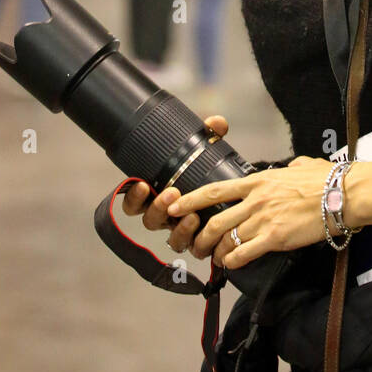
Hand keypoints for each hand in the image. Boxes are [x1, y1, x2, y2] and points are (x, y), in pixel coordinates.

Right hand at [119, 113, 231, 254]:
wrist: (238, 198)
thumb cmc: (213, 175)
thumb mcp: (209, 154)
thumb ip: (210, 137)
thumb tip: (216, 123)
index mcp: (160, 196)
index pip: (135, 202)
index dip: (133, 197)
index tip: (141, 184)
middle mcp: (168, 217)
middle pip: (150, 221)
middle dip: (158, 208)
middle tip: (172, 194)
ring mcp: (183, 232)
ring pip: (170, 238)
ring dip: (178, 228)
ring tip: (192, 215)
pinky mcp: (200, 243)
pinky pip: (191, 248)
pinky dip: (195, 238)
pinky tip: (202, 225)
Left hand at [168, 149, 336, 270]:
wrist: (344, 193)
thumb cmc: (328, 179)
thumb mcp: (302, 165)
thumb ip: (289, 168)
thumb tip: (291, 167)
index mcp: (259, 181)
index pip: (215, 190)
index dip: (191, 199)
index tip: (175, 206)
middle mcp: (256, 199)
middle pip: (214, 219)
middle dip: (198, 235)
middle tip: (194, 244)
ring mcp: (264, 218)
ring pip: (226, 238)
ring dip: (216, 251)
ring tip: (215, 257)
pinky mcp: (275, 237)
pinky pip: (244, 252)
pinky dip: (233, 261)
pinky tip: (232, 264)